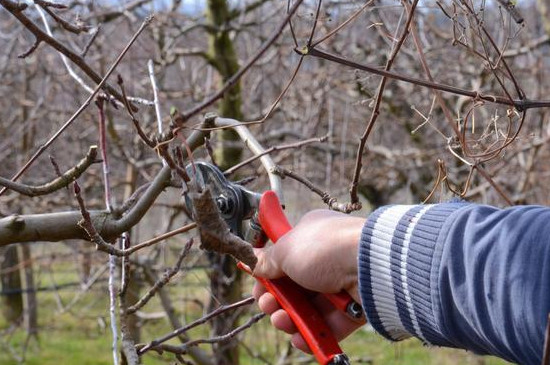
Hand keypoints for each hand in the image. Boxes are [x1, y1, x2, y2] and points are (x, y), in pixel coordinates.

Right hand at [252, 209, 365, 352]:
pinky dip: (312, 334)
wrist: (370, 265)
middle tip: (268, 305)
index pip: (283, 258)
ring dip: (290, 318)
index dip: (268, 275)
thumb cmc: (327, 248)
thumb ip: (268, 261)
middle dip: (276, 300)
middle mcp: (326, 259)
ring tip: (282, 322)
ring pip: (309, 308)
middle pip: (293, 286)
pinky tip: (299, 338)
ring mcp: (341, 284)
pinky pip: (329, 325)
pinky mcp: (354, 308)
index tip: (258, 286)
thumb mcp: (287, 250)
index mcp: (310, 236)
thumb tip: (251, 262)